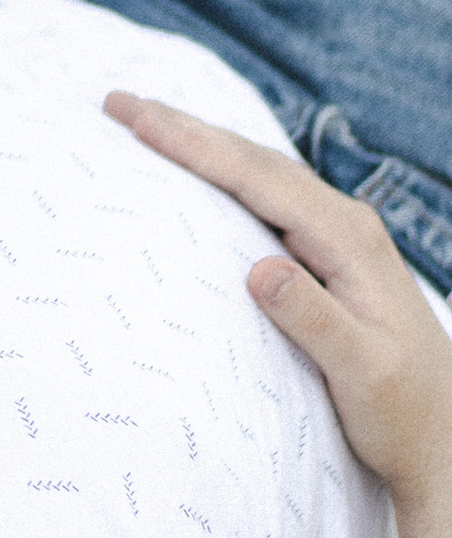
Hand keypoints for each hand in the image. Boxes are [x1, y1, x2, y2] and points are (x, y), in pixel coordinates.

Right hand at [106, 93, 451, 514]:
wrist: (443, 435)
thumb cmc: (403, 410)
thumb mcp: (362, 372)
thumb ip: (314, 318)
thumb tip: (260, 268)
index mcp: (351, 242)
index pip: (261, 180)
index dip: (198, 147)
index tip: (140, 121)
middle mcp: (347, 226)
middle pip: (256, 161)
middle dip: (186, 128)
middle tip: (118, 102)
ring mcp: (340, 236)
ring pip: (261, 172)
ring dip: (203, 143)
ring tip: (144, 121)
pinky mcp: (330, 254)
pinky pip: (267, 196)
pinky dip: (225, 173)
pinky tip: (201, 169)